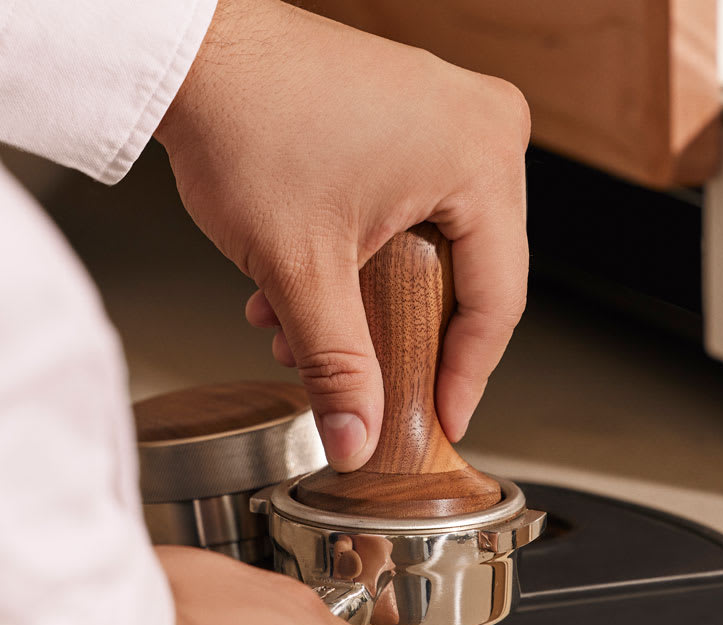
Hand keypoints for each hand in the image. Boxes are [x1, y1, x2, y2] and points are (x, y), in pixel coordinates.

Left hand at [155, 0, 529, 468]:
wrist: (188, 51)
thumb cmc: (245, 120)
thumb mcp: (302, 269)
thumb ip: (339, 368)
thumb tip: (359, 438)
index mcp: (483, 159)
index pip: (497, 302)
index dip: (466, 376)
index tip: (443, 418)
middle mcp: (484, 129)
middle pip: (471, 278)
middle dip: (407, 340)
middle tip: (378, 387)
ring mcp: (453, 117)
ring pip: (441, 249)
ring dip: (378, 303)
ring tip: (312, 333)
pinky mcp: (420, 117)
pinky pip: (421, 211)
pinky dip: (373, 259)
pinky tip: (316, 284)